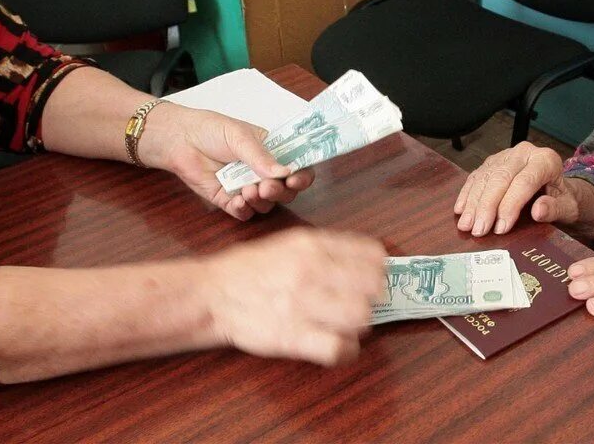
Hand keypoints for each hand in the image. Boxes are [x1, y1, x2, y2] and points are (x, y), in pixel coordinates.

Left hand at [138, 103, 315, 220]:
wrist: (179, 140)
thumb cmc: (211, 130)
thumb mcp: (240, 137)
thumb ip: (261, 156)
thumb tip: (285, 172)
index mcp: (273, 152)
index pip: (298, 167)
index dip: (302, 175)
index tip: (296, 179)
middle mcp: (263, 172)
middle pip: (286, 191)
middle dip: (280, 192)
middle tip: (267, 187)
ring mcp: (246, 187)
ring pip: (266, 204)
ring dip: (261, 201)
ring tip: (248, 191)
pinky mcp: (228, 200)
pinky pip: (244, 213)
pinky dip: (244, 210)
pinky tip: (237, 201)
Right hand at [203, 228, 387, 365]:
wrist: (212, 294)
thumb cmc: (254, 269)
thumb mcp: (293, 242)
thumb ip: (330, 248)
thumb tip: (372, 258)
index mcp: (314, 245)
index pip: (372, 254)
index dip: (380, 269)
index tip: (377, 278)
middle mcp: (310, 271)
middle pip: (372, 287)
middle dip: (373, 298)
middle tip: (363, 304)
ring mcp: (301, 304)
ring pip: (361, 317)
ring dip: (361, 324)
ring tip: (349, 325)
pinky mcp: (291, 336)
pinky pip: (338, 348)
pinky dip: (347, 350)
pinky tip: (339, 345)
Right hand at [454, 142, 593, 238]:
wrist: (558, 189)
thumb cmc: (563, 199)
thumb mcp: (567, 207)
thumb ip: (555, 208)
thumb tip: (539, 211)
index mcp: (546, 160)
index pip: (525, 181)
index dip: (511, 205)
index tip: (501, 228)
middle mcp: (524, 153)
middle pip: (501, 177)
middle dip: (487, 206)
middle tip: (479, 230)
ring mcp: (506, 155)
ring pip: (485, 177)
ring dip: (473, 203)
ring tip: (466, 225)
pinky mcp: (493, 162)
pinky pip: (476, 176)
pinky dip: (467, 194)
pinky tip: (460, 210)